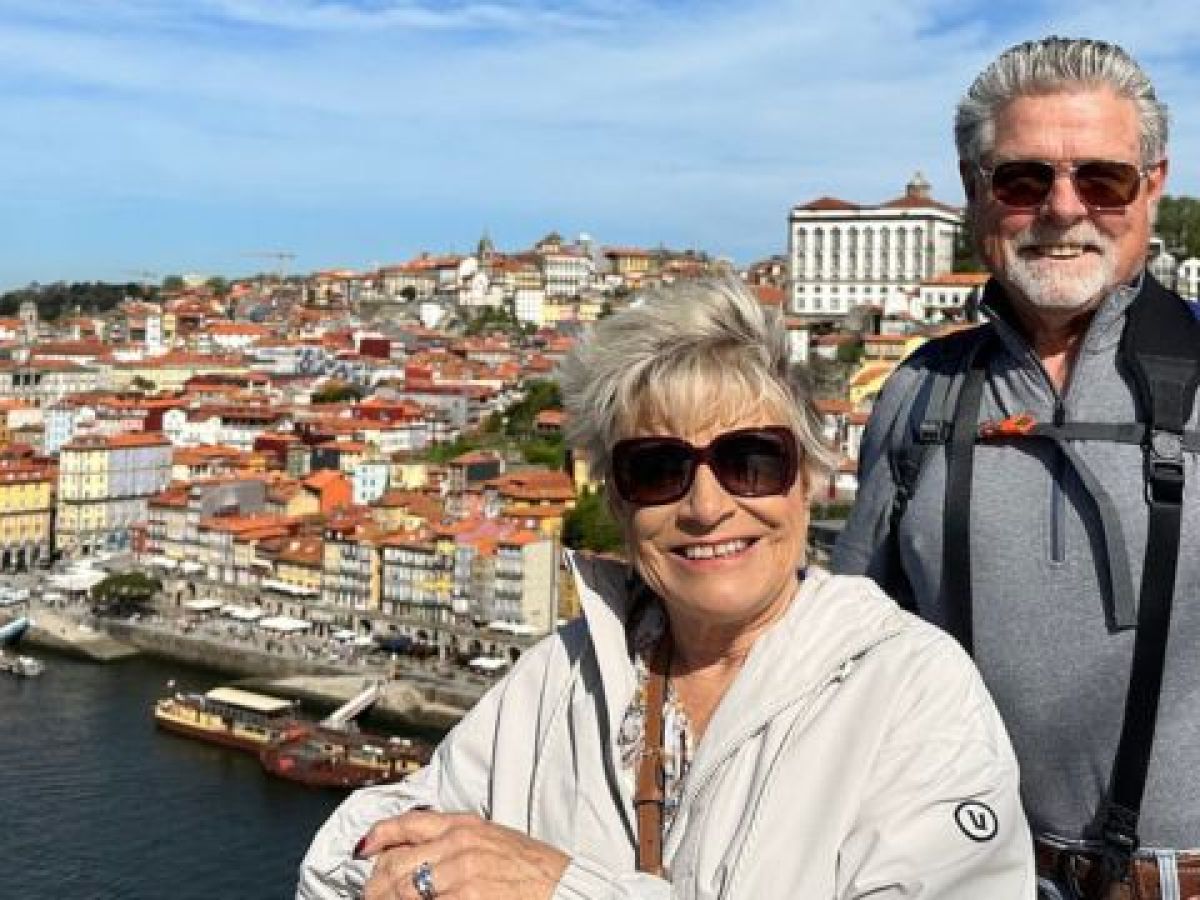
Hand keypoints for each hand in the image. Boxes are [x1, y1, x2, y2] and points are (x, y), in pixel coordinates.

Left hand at [357, 809, 569, 899]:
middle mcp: (458, 844)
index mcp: (465, 825)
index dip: (379, 836)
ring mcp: (461, 873)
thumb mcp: (495, 840)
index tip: (362, 851)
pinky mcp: (467, 898)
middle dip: (375, 885)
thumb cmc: (536, 870)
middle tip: (368, 897)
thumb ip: (458, 842)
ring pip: (403, 891)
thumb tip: (423, 857)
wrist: (566, 888)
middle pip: (396, 862)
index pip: (409, 823)